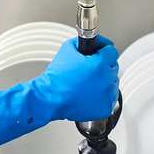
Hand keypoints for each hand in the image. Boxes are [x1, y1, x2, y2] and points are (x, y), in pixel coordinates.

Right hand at [0, 36, 118, 151]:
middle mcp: (104, 82)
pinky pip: (103, 99)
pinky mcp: (99, 110)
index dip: (101, 47)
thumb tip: (84, 42)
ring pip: (108, 83)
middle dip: (98, 65)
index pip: (110, 50)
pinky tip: (83, 94)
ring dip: (98, 80)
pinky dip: (95, 96)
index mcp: (97, 65)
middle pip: (110, 67)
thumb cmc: (49, 79)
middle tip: (84, 64)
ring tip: (81, 81)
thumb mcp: (64, 53)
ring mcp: (103, 98)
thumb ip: (78, 47)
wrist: (42, 102)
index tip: (94, 47)